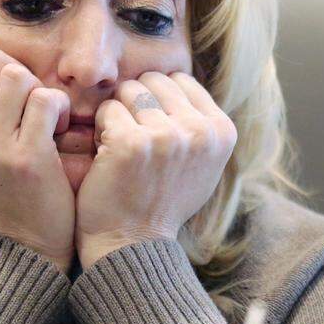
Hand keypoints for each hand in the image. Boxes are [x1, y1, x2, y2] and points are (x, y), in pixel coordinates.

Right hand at [0, 45, 74, 271]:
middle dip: (15, 70)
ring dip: (38, 90)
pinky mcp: (27, 155)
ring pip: (17, 75)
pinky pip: (45, 99)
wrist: (18, 252)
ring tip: (45, 116)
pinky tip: (59, 129)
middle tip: (28, 98)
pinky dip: (58, 107)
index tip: (2, 88)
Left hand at [75, 71, 236, 266]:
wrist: (133, 243)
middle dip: (137, 102)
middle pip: (153, 80)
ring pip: (129, 91)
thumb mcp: (202, 165)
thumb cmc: (163, 201)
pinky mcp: (132, 143)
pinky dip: (101, 129)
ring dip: (118, 113)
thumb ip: (200, 124)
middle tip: (134, 137)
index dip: (158, 100)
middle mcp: (200, 131)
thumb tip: (180, 81)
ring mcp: (167, 136)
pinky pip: (108, 110)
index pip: (180, 80)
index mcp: (222, 132)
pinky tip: (107, 155)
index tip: (154, 130)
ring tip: (122, 145)